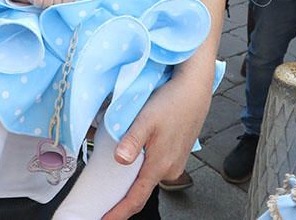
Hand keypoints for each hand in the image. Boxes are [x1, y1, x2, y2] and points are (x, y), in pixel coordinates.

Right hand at [13, 0, 73, 7]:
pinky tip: (37, 1)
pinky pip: (39, 3)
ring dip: (45, 7)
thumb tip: (69, 13)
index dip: (64, 4)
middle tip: (49, 5)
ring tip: (43, 3)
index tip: (59, 6)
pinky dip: (38, 5)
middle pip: (58, 2)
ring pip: (49, 4)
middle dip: (54, 7)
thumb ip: (65, 2)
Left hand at [102, 70, 211, 218]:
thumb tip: (120, 160)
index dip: (118, 213)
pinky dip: (142, 167)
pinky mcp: (175, 154)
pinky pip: (155, 167)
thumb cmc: (172, 102)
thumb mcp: (147, 119)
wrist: (194, 89)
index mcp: (160, 165)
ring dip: (132, 178)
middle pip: (140, 190)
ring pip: (148, 177)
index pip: (136, 198)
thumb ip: (132, 141)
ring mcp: (174, 163)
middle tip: (102, 200)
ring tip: (113, 175)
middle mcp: (169, 169)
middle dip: (121, 197)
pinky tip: (134, 157)